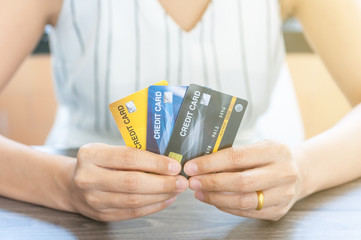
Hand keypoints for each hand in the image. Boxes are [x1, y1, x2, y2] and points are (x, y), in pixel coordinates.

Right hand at [66, 143, 187, 221]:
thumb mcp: (107, 149)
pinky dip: (153, 206)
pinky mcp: (102, 215)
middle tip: (181, 181)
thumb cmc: (97, 163)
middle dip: (162, 183)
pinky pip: (132, 213)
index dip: (154, 163)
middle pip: (132, 182)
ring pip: (134, 200)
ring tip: (176, 189)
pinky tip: (166, 199)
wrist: (71, 185)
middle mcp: (89, 178)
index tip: (174, 165)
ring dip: (161, 196)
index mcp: (91, 155)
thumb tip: (167, 158)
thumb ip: (131, 152)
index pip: (128, 158)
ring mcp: (94, 200)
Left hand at [184, 140, 300, 220]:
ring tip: (199, 192)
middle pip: (240, 182)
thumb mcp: (258, 147)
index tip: (192, 167)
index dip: (210, 163)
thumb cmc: (272, 157)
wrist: (300, 172)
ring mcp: (283, 194)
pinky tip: (214, 200)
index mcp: (275, 150)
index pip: (237, 157)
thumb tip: (201, 164)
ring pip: (243, 201)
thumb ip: (234, 154)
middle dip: (211, 183)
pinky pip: (247, 212)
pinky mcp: (279, 211)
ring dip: (215, 198)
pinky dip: (226, 207)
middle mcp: (283, 172)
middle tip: (192, 182)